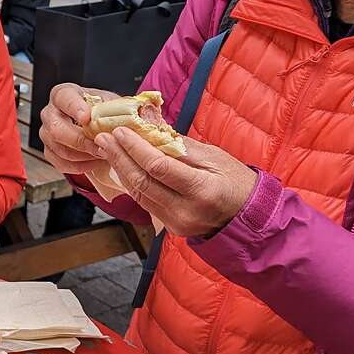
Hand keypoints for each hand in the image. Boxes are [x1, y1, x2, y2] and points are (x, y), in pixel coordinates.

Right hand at [38, 83, 118, 180]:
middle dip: (81, 141)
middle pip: (56, 129)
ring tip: (102, 155)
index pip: (64, 98)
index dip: (74, 108)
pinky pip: (61, 163)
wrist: (96, 125)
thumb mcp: (111, 103)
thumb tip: (131, 116)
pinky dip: (80, 166)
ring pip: (59, 149)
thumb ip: (116, 107)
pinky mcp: (49, 151)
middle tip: (102, 147)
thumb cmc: (102, 111)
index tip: (87, 118)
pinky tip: (95, 162)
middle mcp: (50, 112)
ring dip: (83, 156)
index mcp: (63, 94)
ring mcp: (46, 133)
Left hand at [96, 128, 257, 237]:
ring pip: (139, 194)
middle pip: (143, 182)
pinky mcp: (171, 227)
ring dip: (120, 170)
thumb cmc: (236, 181)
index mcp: (203, 190)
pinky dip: (132, 183)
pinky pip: (145, 202)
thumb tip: (150, 127)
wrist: (249, 218)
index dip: (136, 148)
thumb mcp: (215, 157)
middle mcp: (186, 210)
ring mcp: (177, 222)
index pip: (159, 167)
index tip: (120, 131)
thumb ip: (180, 145)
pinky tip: (122, 167)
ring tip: (107, 149)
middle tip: (104, 138)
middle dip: (120, 157)